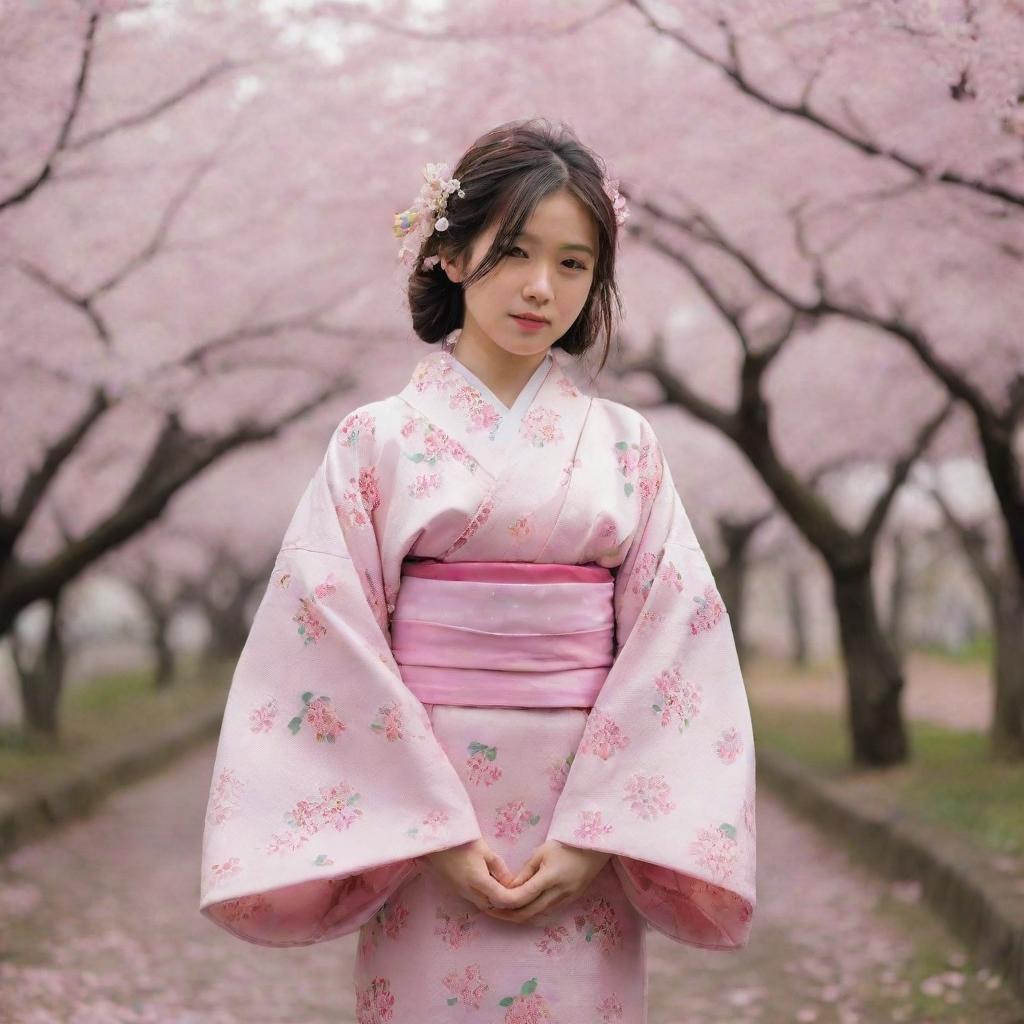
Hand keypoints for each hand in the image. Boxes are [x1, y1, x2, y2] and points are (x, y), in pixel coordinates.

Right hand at [421, 838, 521, 915]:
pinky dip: (490, 902)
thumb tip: (511, 883)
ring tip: (514, 900)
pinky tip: (497, 894)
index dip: (516, 900)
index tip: (527, 895)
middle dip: (510, 908)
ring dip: (499, 907)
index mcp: (478, 881)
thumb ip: (499, 868)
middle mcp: (469, 892)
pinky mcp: (458, 891)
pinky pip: (477, 902)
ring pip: (485, 907)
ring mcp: (462, 893)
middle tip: (524, 903)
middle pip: (494, 908)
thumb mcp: (484, 850)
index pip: (502, 899)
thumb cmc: (460, 841)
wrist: (434, 841)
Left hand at [483, 840, 610, 924]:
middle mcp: (558, 893)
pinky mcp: (570, 901)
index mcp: (549, 878)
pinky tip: (522, 908)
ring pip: (537, 914)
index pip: (523, 897)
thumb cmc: (566, 845)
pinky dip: (532, 912)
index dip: (505, 902)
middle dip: (508, 915)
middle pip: (528, 913)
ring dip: (519, 915)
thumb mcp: (542, 853)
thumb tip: (510, 888)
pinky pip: (547, 911)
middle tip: (492, 912)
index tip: (491, 901)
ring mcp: (565, 899)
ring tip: (502, 911)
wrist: (594, 847)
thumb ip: (526, 872)